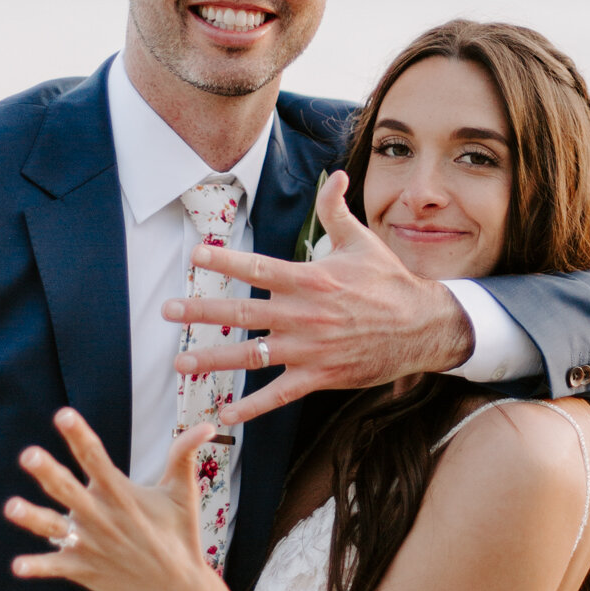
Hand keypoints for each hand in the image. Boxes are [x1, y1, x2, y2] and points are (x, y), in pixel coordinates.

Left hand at [5, 411, 218, 590]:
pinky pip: (57, 566)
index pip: (97, 458)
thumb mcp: (183, 493)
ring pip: (56, 529)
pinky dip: (39, 567)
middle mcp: (104, 517)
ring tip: (10, 508)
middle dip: (49, 473)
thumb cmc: (180, 535)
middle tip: (28, 455)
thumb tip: (208, 426)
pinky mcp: (86, 569)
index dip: (80, 436)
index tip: (63, 415)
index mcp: (123, 494)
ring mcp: (93, 545)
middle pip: (70, 491)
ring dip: (33, 518)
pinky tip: (17, 566)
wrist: (179, 590)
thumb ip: (184, 455)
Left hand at [161, 171, 473, 424]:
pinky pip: (279, 395)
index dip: (224, 260)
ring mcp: (310, 349)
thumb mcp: (363, 242)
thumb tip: (334, 175)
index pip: (258, 267)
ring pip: (252, 355)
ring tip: (181, 362)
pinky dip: (252, 407)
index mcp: (311, 279)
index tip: (195, 255)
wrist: (422, 328)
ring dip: (213, 360)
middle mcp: (305, 314)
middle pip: (242, 312)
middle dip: (201, 311)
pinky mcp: (319, 377)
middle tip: (167, 309)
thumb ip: (337, 211)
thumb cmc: (388, 282)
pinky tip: (225, 414)